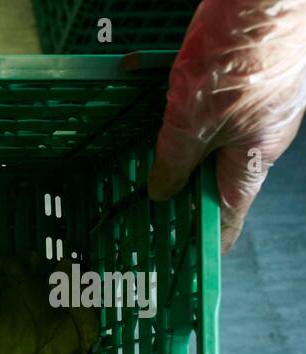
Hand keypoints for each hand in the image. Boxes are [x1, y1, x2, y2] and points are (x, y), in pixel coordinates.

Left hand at [148, 0, 305, 252]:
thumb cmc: (239, 54)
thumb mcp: (192, 120)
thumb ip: (175, 161)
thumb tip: (161, 193)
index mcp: (253, 160)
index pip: (227, 216)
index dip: (204, 242)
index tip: (180, 262)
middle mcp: (259, 136)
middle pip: (213, 177)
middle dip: (175, 191)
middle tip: (135, 206)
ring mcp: (254, 104)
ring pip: (206, 137)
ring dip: (170, 146)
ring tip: (131, 157)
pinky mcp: (244, 75)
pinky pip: (204, 102)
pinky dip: (176, 106)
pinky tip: (141, 96)